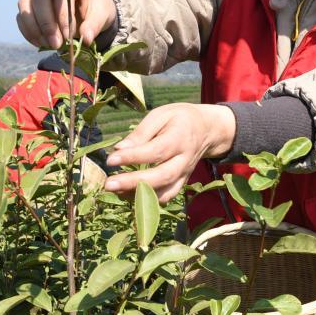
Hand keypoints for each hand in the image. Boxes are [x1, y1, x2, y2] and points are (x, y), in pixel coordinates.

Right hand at [16, 0, 116, 48]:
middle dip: (46, 23)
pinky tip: (41, 43)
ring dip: (34, 28)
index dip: (62, 14)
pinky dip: (28, 32)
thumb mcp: (102, 16)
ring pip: (25, 3)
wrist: (89, 11)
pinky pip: (21, 16)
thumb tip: (86, 38)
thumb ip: (95, 25)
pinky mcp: (30, 4)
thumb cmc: (96, 10)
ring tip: (49, 45)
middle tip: (56, 44)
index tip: (68, 36)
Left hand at [103, 103, 235, 203]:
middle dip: (133, 182)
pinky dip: (148, 199)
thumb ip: (141, 133)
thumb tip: (119, 149)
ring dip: (139, 195)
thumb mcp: (160, 115)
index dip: (132, 157)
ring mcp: (185, 174)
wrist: (207, 129)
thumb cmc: (179, 119)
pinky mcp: (182, 183)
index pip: (156, 151)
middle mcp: (184, 159)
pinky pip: (167, 196)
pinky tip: (129, 193)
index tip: (111, 160)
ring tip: (115, 190)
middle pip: (161, 176)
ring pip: (165, 192)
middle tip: (109, 184)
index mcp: (180, 138)